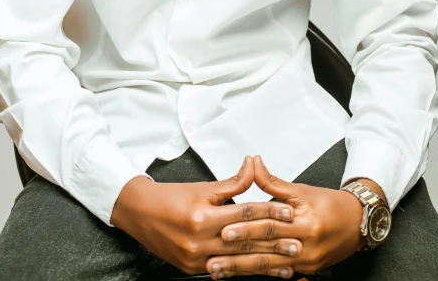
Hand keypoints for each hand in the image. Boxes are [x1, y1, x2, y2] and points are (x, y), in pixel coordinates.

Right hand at [110, 156, 297, 276]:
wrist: (140, 213)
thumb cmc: (170, 198)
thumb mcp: (202, 186)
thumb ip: (232, 182)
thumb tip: (253, 166)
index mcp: (202, 216)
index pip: (244, 212)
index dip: (268, 211)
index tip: (289, 211)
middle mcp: (198, 240)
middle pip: (244, 241)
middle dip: (273, 243)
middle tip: (297, 242)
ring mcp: (195, 259)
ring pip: (237, 261)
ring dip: (264, 264)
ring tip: (286, 264)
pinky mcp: (192, 269)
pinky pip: (223, 270)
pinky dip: (243, 270)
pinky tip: (260, 271)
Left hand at [205, 155, 365, 278]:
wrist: (358, 222)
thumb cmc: (330, 204)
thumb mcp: (301, 189)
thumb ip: (273, 182)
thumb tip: (254, 163)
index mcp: (304, 221)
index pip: (270, 224)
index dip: (247, 227)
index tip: (225, 230)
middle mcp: (305, 244)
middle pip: (266, 249)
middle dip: (238, 254)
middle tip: (214, 257)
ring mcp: (306, 261)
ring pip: (269, 265)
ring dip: (242, 269)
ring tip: (220, 270)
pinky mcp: (307, 270)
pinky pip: (280, 273)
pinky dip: (260, 274)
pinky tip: (242, 276)